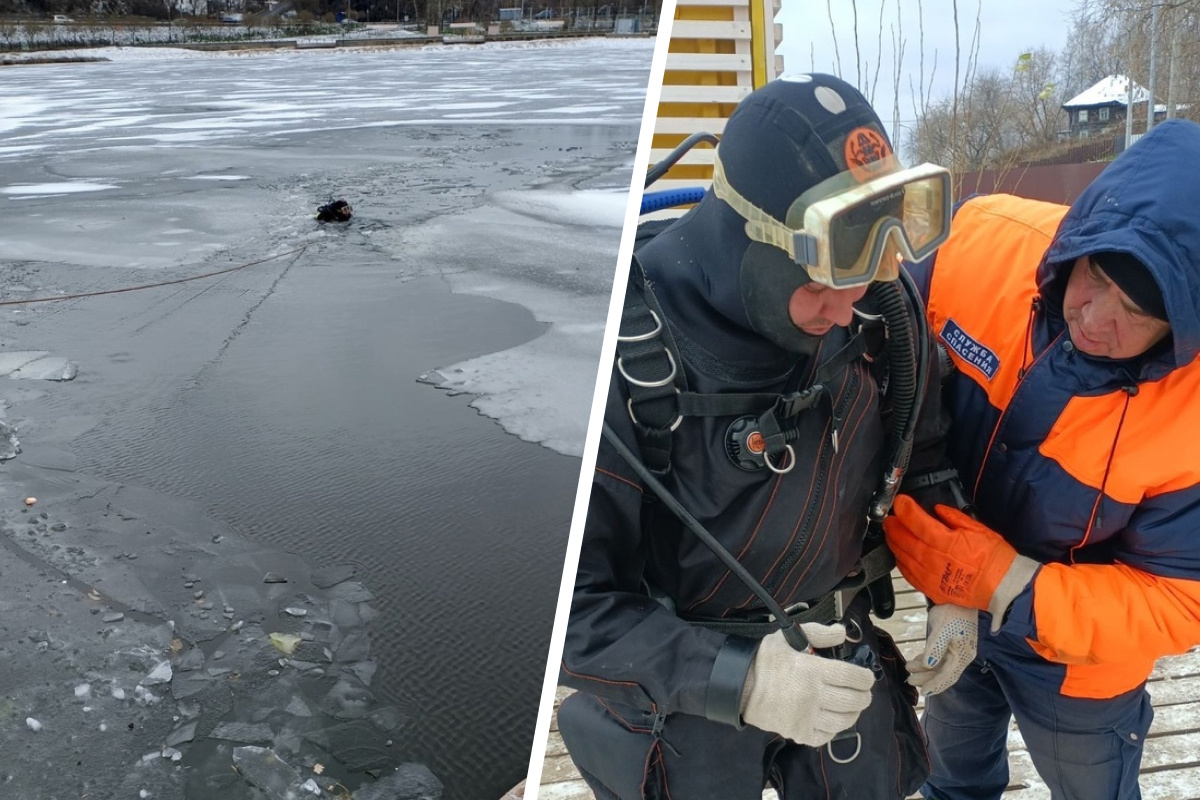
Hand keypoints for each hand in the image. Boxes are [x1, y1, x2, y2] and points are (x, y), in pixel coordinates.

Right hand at [739, 623, 874, 746]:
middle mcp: (813, 696)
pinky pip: (826, 736)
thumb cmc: (765, 660)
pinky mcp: (799, 732)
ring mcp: (807, 717)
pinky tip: (832, 720)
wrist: (739, 686)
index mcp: (812, 671)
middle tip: (863, 692)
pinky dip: (834, 729)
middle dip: (864, 696)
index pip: (852, 677)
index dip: (865, 678)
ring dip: (853, 713)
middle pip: (853, 700)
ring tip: (852, 707)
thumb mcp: (787, 637)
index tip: (866, 677)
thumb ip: (818, 633)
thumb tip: (843, 633)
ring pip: (843, 720)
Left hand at [884, 496, 1038, 630]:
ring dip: (893, 543)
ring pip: (902, 557)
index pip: (915, 521)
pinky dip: (901, 563)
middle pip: (903, 539)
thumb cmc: (995, 559)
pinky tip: (900, 556)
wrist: (1004, 588)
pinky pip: (909, 575)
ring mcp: (930, 576)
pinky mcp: (931, 590)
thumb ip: (954, 518)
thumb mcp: (978, 529)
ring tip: (892, 534)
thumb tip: (938, 510)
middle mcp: (932, 559)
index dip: (904, 509)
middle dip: (893, 525)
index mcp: (945, 541)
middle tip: (891, 517)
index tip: (900, 501)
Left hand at [906, 604, 976, 694]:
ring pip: (939, 666)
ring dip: (923, 669)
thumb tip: (929, 666)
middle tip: (909, 680)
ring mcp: (956, 650)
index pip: (948, 676)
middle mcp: (961, 656)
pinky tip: (915, 662)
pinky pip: (937, 657)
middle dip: (926, 678)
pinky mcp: (949, 643)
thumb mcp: (942, 630)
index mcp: (963, 655)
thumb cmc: (952, 612)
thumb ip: (935, 649)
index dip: (936, 685)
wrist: (958, 596)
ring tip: (908, 668)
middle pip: (943, 673)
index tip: (923, 692)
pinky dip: (926, 660)